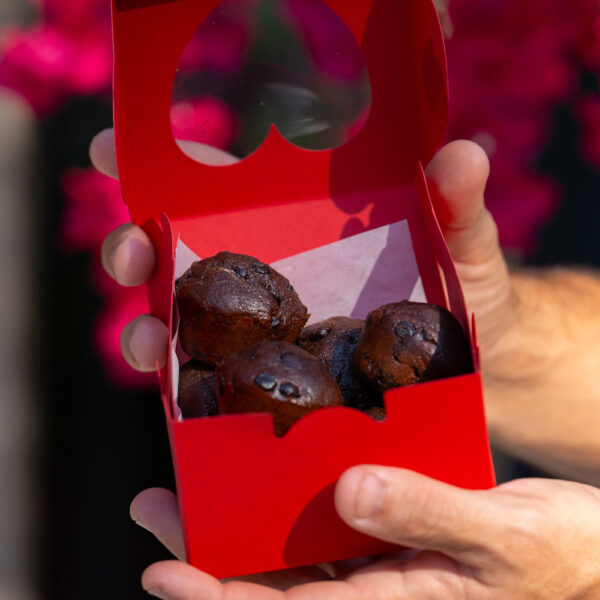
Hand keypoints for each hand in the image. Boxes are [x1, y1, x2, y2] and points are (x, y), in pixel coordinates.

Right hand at [93, 130, 506, 374]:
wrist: (474, 381)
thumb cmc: (466, 305)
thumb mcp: (464, 256)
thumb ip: (456, 211)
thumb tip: (462, 155)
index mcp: (298, 232)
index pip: (216, 187)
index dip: (161, 166)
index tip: (109, 149)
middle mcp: (265, 281)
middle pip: (178, 257)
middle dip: (137, 249)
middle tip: (131, 252)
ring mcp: (259, 339)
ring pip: (180, 327)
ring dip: (148, 331)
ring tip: (149, 341)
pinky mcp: (265, 393)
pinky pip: (212, 392)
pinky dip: (184, 398)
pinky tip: (178, 410)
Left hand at [135, 469, 599, 598]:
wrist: (595, 551)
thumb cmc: (564, 557)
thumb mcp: (502, 537)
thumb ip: (428, 514)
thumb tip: (350, 491)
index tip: (160, 577)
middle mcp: (377, 589)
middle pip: (271, 579)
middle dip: (206, 550)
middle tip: (154, 505)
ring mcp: (382, 561)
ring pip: (291, 548)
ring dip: (239, 519)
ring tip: (189, 482)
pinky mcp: (395, 530)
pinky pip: (329, 521)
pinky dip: (291, 497)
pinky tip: (270, 468)